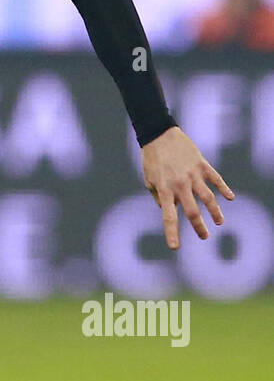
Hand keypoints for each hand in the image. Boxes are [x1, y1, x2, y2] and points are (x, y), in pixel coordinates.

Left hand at [141, 126, 233, 249]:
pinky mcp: (202, 164)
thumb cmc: (152, 159)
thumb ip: (159, 197)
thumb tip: (172, 209)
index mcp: (164, 190)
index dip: (172, 233)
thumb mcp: (149, 180)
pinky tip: (230, 198)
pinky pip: (216, 179)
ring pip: (208, 198)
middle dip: (199, 227)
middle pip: (193, 211)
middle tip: (204, 236)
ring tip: (219, 222)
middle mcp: (180, 184)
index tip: (175, 247)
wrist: (160, 134)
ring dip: (215, 212)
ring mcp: (193, 174)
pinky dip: (224, 189)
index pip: (169, 216)